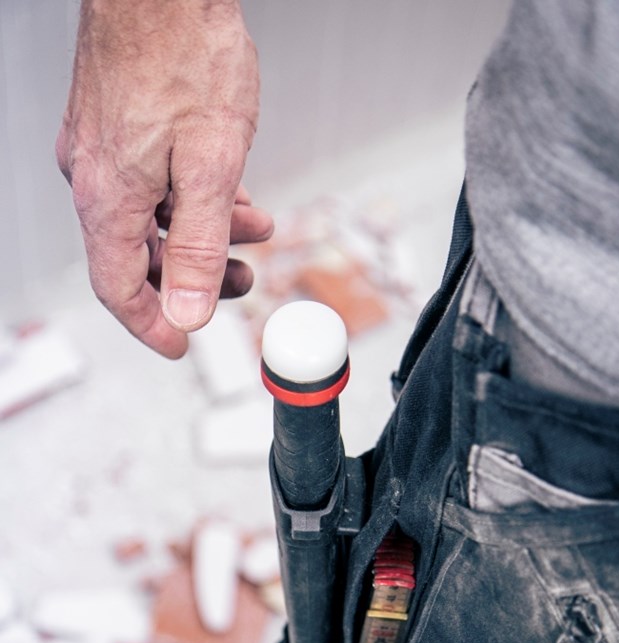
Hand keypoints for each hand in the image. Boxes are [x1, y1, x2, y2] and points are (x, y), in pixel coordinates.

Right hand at [56, 0, 272, 357]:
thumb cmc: (185, 54)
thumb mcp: (211, 166)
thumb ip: (199, 246)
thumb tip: (188, 312)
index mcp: (110, 198)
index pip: (120, 290)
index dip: (153, 326)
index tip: (181, 346)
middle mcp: (96, 180)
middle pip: (140, 258)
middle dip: (196, 278)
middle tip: (243, 283)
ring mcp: (102, 152)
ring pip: (152, 220)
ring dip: (205, 234)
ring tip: (254, 233)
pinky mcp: (116, 128)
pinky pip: (152, 185)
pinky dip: (193, 199)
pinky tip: (233, 195)